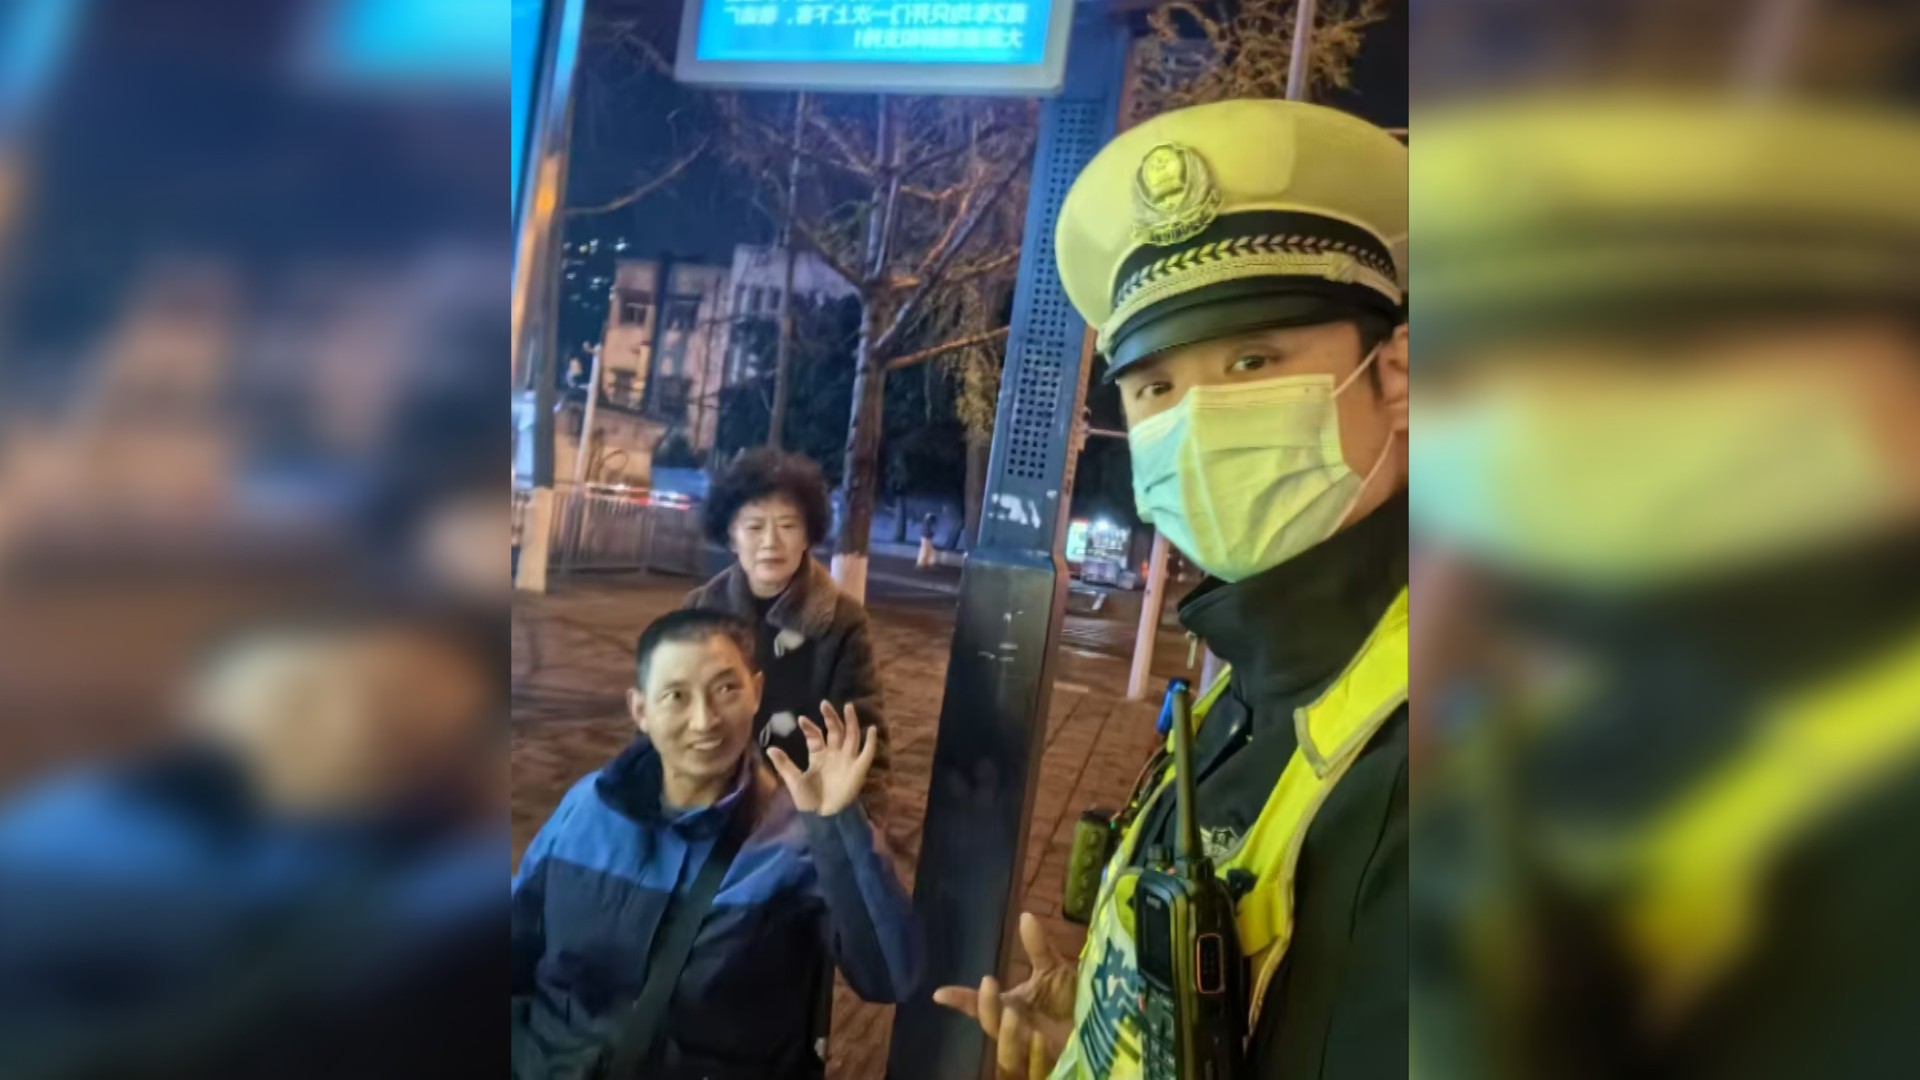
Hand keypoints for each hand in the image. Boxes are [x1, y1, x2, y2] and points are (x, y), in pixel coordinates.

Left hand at [767, 701, 876, 816]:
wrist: (823, 817)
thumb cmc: (809, 800)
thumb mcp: (793, 780)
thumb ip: (784, 764)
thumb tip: (770, 747)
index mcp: (819, 756)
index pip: (816, 737)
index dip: (809, 728)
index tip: (801, 720)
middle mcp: (834, 755)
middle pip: (835, 731)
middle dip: (830, 718)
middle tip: (824, 704)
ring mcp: (847, 760)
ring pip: (851, 736)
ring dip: (851, 722)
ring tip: (848, 706)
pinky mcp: (858, 769)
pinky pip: (867, 753)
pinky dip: (871, 742)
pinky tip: (872, 729)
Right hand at [932, 913, 1076, 1078]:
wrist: (1099, 1023)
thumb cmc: (1069, 999)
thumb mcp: (1053, 970)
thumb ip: (1037, 948)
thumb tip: (1025, 915)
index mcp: (1010, 1008)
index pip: (979, 1006)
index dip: (960, 1000)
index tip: (939, 993)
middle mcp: (1015, 1030)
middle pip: (989, 1026)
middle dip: (985, 1007)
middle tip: (989, 983)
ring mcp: (1030, 1050)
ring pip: (1005, 1053)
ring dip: (1006, 1035)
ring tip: (1013, 1015)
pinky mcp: (1049, 1064)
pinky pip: (1034, 1068)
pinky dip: (1033, 1054)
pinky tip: (1039, 1039)